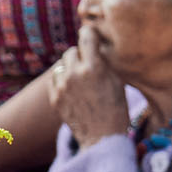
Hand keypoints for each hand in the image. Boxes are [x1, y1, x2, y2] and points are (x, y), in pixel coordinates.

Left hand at [48, 29, 127, 147]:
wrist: (102, 138)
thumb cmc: (116, 109)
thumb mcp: (116, 81)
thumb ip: (104, 61)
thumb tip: (95, 44)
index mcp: (94, 68)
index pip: (86, 36)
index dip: (89, 34)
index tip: (90, 34)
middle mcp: (75, 74)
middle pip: (71, 50)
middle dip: (80, 55)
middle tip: (89, 65)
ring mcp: (62, 86)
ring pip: (62, 64)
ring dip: (71, 67)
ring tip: (82, 80)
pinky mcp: (55, 97)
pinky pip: (55, 78)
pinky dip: (62, 80)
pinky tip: (74, 89)